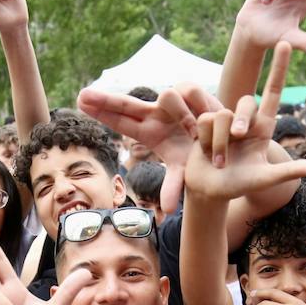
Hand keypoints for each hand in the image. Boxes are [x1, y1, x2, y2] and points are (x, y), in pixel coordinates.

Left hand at [77, 83, 221, 212]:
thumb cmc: (199, 155)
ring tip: (195, 131)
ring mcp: (170, 102)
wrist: (224, 135)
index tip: (80, 101)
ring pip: (167, 95)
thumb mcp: (183, 170)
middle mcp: (155, 114)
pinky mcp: (189, 91)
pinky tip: (206, 115)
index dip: (102, 112)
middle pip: (126, 104)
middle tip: (82, 96)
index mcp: (148, 131)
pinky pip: (189, 92)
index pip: (121, 121)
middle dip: (106, 100)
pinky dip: (199, 105)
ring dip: (183, 114)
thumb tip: (167, 213)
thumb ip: (173, 186)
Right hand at [185, 43, 305, 199]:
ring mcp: (224, 121)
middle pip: (243, 106)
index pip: (273, 92)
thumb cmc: (239, 185)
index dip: (279, 68)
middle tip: (232, 151)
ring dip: (219, 144)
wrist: (209, 191)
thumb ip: (291, 172)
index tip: (284, 43)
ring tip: (219, 161)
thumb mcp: (266, 179)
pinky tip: (205, 153)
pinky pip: (204, 121)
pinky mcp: (203, 124)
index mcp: (263, 127)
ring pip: (221, 116)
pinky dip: (205, 143)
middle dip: (236, 128)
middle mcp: (244, 120)